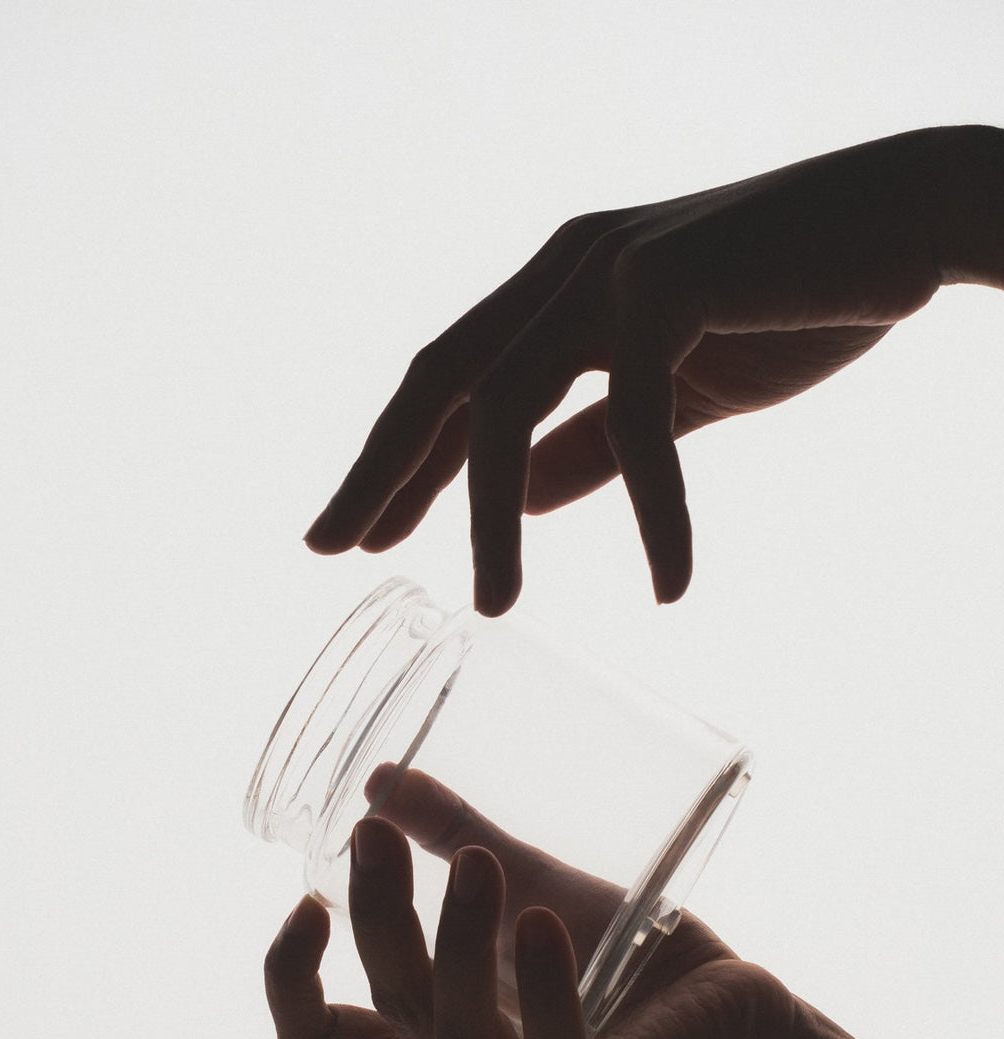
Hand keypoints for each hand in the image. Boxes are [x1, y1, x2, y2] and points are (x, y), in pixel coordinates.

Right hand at [265, 771, 798, 1038]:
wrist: (735, 1009)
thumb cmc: (625, 954)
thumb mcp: (528, 884)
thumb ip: (456, 837)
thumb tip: (380, 779)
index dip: (289, 982)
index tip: (304, 900)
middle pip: (390, 1011)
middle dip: (378, 917)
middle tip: (379, 835)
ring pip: (457, 1034)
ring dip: (457, 941)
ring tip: (480, 861)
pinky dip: (542, 990)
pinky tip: (540, 925)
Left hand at [305, 127, 962, 613]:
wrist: (903, 228)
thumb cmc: (789, 304)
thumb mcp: (671, 392)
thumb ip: (593, 441)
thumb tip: (519, 500)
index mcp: (556, 288)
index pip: (448, 381)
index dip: (395, 459)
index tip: (355, 533)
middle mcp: (563, 267)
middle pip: (440, 381)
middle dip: (385, 472)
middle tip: (338, 554)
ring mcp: (607, 266)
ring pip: (508, 403)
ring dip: (491, 515)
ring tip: (491, 608)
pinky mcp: (668, 281)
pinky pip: (638, 419)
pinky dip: (653, 510)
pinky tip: (668, 584)